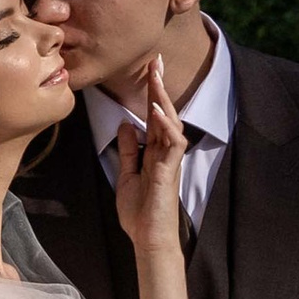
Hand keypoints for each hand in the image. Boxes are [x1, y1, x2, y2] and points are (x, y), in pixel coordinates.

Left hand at [110, 50, 187, 248]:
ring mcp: (170, 160)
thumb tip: (126, 125)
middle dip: (159, 86)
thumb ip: (128, 150)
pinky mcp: (170, 170)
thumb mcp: (126, 173)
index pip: (154, 115)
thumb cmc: (139, 211)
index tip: (148, 70)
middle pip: (165, 112)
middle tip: (155, 61)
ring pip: (171, 122)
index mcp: (155, 151)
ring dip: (163, 99)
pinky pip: (172, 142)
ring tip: (155, 77)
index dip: (152, 93)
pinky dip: (165, 125)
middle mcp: (165, 151)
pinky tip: (155, 111)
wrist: (148, 237)